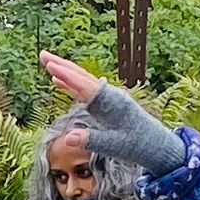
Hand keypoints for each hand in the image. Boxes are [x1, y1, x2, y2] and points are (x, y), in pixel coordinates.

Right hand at [39, 51, 187, 174]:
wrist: (156, 145)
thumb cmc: (137, 145)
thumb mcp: (114, 146)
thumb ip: (91, 140)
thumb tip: (67, 139)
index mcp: (110, 102)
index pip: (83, 85)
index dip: (66, 75)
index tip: (50, 65)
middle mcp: (108, 95)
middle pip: (81, 76)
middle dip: (61, 65)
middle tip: (42, 54)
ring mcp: (107, 98)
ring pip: (82, 80)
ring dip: (64, 71)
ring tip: (47, 62)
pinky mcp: (105, 103)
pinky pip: (84, 90)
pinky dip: (70, 84)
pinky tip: (57, 81)